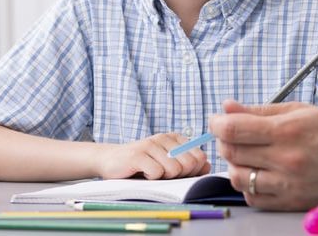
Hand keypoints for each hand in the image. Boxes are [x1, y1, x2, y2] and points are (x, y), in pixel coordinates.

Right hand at [95, 133, 210, 179]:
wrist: (110, 161)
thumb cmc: (142, 165)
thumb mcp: (167, 164)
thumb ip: (188, 165)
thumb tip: (207, 166)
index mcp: (175, 138)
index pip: (199, 157)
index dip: (193, 172)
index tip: (178, 174)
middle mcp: (165, 138)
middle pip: (189, 164)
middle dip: (179, 176)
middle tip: (163, 175)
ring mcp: (151, 144)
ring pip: (174, 169)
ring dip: (163, 178)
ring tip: (151, 173)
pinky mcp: (137, 154)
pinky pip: (156, 173)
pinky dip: (150, 179)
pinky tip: (141, 172)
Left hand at [209, 100, 317, 209]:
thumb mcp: (300, 110)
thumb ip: (260, 111)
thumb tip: (227, 107)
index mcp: (288, 132)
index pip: (234, 129)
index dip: (218, 123)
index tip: (217, 120)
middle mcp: (286, 161)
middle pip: (232, 152)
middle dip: (226, 140)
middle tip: (234, 133)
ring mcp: (288, 186)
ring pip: (239, 177)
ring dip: (235, 164)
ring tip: (248, 154)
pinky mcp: (291, 204)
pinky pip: (253, 198)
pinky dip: (249, 185)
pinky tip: (259, 173)